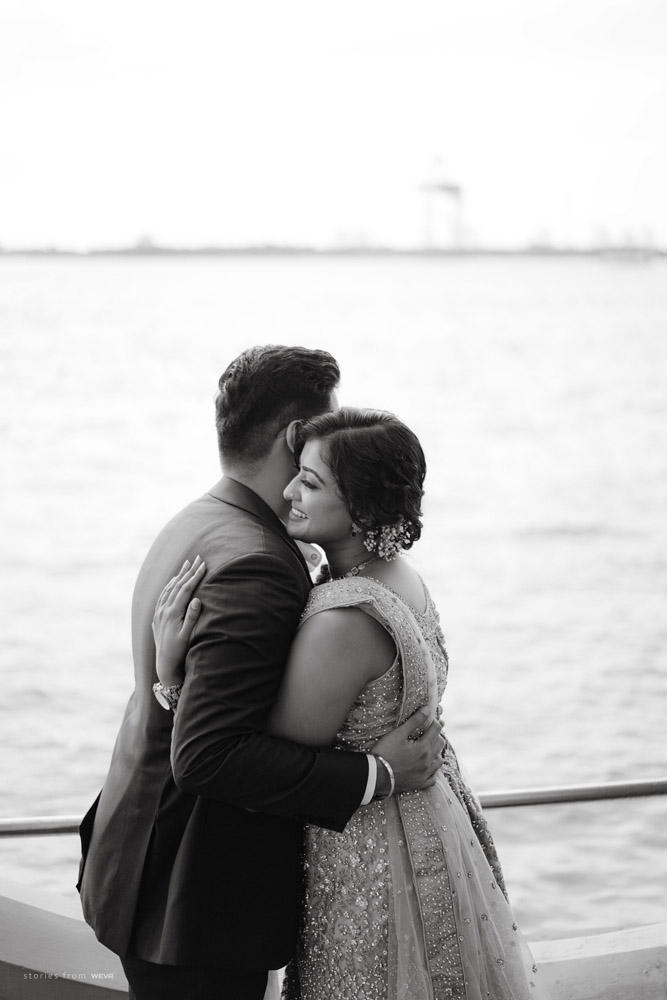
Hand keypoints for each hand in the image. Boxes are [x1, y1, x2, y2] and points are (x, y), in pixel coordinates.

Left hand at [152, 557, 205, 686]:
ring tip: (186, 565)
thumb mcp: (187, 636)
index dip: (195, 576)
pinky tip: (172, 582)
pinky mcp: (157, 617)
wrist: (164, 664)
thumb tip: (197, 600)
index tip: (203, 565)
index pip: (186, 589)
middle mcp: (164, 610)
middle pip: (177, 585)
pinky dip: (169, 586)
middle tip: (197, 558)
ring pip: (169, 589)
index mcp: (173, 613)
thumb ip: (192, 617)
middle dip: (188, 571)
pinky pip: (163, 596)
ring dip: (178, 576)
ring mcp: (159, 613)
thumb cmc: (179, 651)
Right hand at [371, 709, 444, 793]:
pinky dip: (433, 772)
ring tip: (430, 748)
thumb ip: (415, 721)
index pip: (436, 730)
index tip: (432, 719)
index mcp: (424, 748)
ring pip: (439, 762)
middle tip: (431, 731)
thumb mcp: (399, 733)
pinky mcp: (419, 784)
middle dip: (437, 735)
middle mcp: (428, 762)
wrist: (377, 775)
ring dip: (437, 753)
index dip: (435, 722)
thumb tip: (428, 709)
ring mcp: (424, 774)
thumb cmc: (386, 752)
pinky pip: (433, 779)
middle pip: (440, 744)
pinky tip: (427, 768)